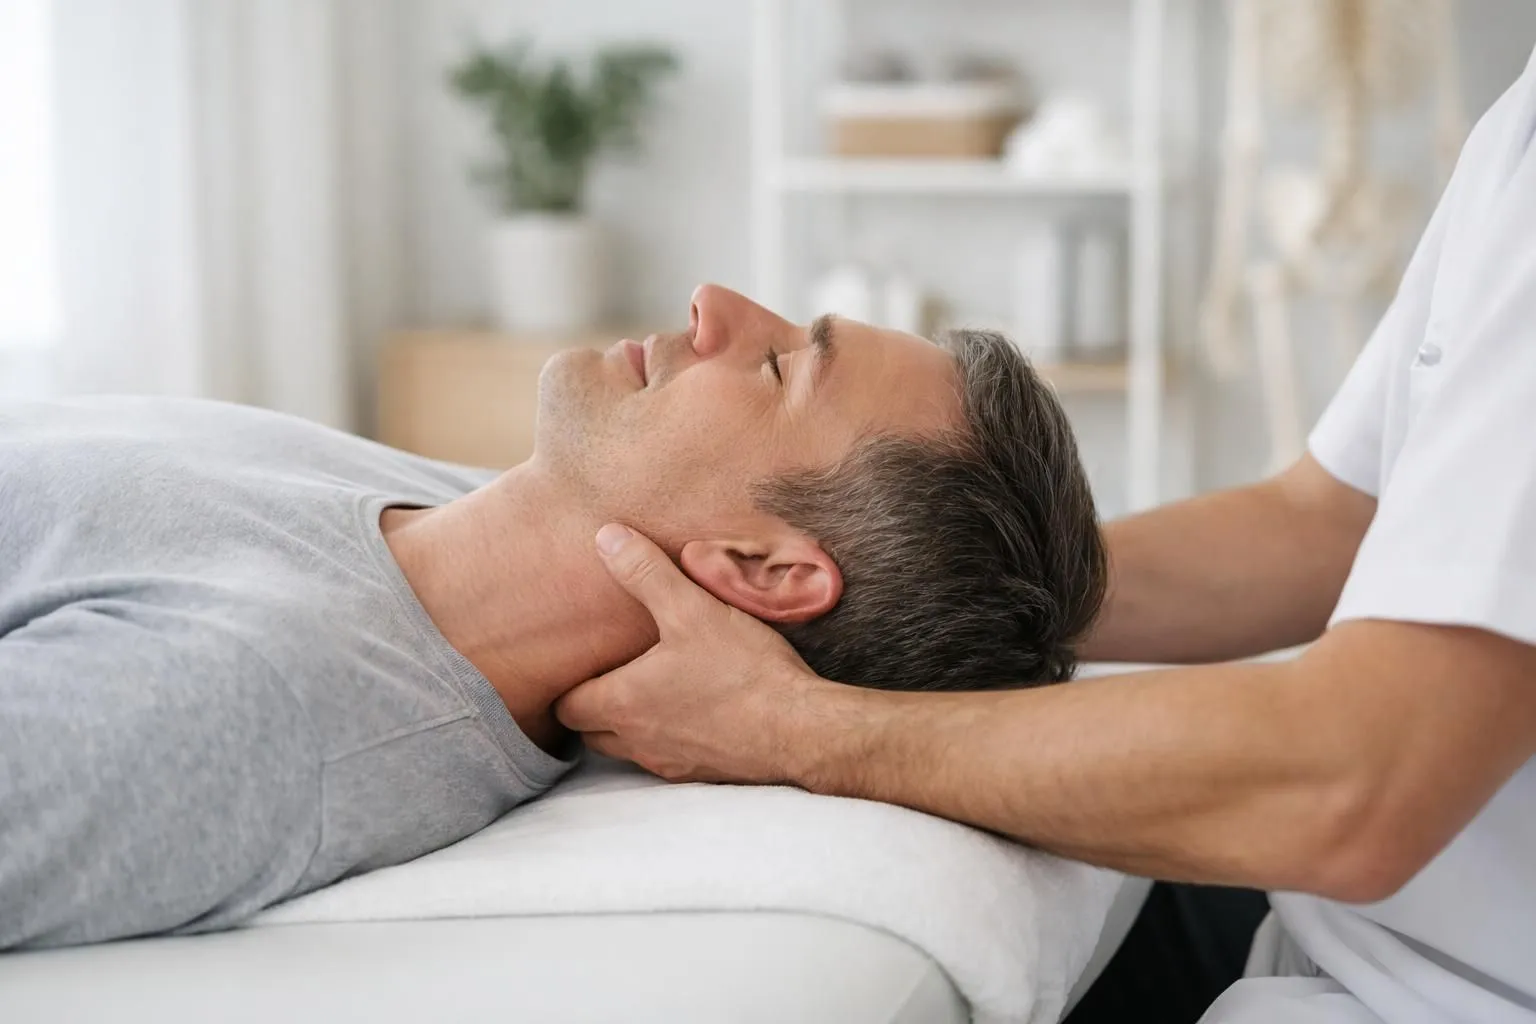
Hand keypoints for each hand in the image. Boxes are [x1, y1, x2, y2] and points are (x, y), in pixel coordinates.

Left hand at [555, 523, 830, 783]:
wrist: (799, 729)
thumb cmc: (742, 670)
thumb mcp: (691, 609)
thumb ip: (645, 573)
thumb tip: (606, 538)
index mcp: (622, 703)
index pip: (565, 707)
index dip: (570, 685)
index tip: (586, 662)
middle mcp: (637, 741)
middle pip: (590, 733)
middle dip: (595, 706)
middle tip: (615, 672)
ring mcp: (670, 763)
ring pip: (628, 749)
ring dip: (631, 724)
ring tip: (654, 688)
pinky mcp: (702, 774)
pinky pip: (668, 759)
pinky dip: (669, 738)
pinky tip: (697, 709)